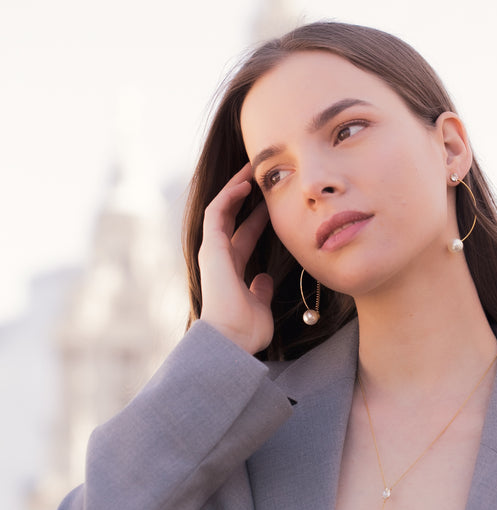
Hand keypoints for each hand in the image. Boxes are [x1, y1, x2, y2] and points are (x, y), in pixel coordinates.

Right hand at [198, 163, 273, 353]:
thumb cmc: (246, 331)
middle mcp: (220, 258)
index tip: (272, 203)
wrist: (231, 340)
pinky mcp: (210, 248)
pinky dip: (229, 196)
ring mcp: (213, 252)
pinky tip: (243, 183)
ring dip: (235, 188)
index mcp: (231, 271)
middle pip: (232, 218)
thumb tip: (264, 279)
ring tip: (251, 168)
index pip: (244, 236)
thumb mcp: (260, 306)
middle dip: (246, 196)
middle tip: (262, 176)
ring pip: (222, 210)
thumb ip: (260, 290)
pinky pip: (217, 213)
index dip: (257, 218)